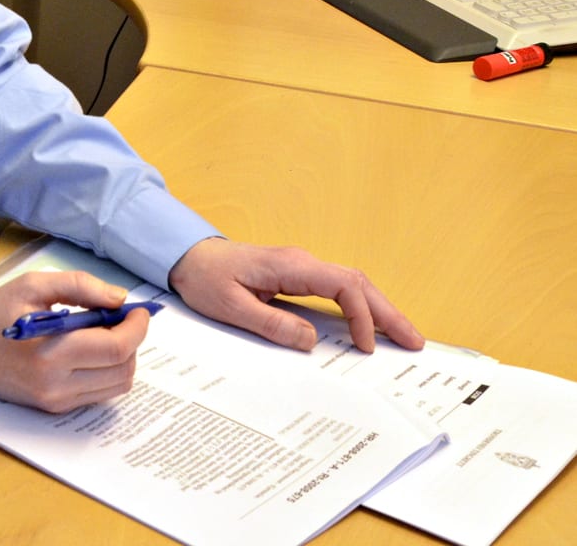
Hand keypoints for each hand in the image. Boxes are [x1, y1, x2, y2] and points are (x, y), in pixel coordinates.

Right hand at [0, 271, 151, 412]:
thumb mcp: (33, 285)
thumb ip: (80, 286)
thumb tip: (119, 298)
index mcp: (52, 351)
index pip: (115, 347)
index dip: (136, 327)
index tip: (138, 311)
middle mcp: (57, 384)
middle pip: (122, 369)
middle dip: (133, 341)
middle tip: (123, 319)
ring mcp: (57, 399)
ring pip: (116, 386)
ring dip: (123, 358)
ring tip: (107, 334)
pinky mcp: (54, 407)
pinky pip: (98, 393)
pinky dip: (107, 372)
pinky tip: (91, 351)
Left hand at [169, 237, 424, 353]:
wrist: (188, 257)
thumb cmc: (206, 279)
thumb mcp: (231, 307)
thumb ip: (271, 323)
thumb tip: (311, 341)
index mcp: (290, 266)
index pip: (342, 285)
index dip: (360, 316)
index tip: (366, 346)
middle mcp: (302, 262)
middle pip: (357, 282)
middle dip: (388, 311)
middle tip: (415, 342)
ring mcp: (301, 267)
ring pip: (352, 283)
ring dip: (378, 308)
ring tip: (404, 336)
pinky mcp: (297, 275)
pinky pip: (337, 288)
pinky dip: (360, 306)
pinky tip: (370, 326)